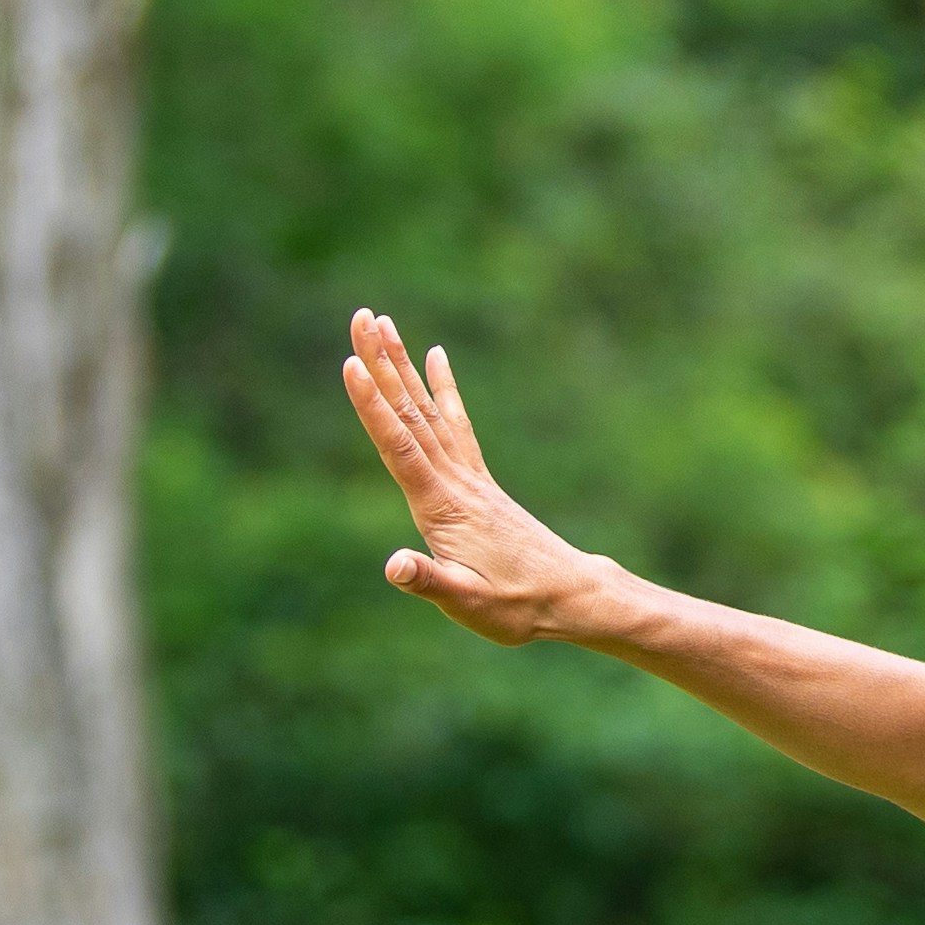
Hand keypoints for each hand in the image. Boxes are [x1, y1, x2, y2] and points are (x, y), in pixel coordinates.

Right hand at [343, 309, 609, 646]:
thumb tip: (394, 566)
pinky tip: (434, 356)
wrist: (572, 599)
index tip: (351, 363)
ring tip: (383, 323)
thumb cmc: (519, 608)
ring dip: (403, 366)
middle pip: (412, 414)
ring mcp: (470, 478)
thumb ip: (430, 581)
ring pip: (429, 412)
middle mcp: (456, 482)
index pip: (401, 447)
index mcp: (443, 508)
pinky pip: (456, 424)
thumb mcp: (468, 604)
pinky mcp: (479, 482)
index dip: (373, 406)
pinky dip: (441, 389)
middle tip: (361, 317)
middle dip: (383, 365)